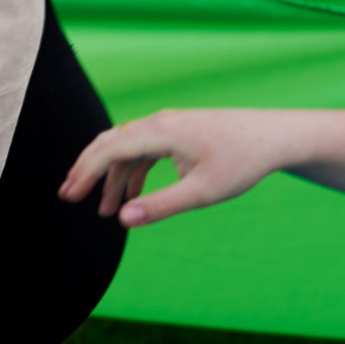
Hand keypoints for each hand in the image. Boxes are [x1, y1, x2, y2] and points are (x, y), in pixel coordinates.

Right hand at [58, 109, 288, 227]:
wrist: (275, 137)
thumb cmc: (242, 162)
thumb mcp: (202, 192)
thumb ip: (160, 206)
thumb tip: (123, 220)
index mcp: (160, 132)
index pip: (109, 149)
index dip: (85, 173)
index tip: (69, 196)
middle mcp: (159, 122)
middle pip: (110, 142)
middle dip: (88, 169)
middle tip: (70, 196)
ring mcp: (169, 124)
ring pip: (127, 147)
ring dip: (113, 176)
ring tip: (105, 209)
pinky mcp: (179, 131)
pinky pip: (144, 149)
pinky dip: (132, 171)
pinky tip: (133, 196)